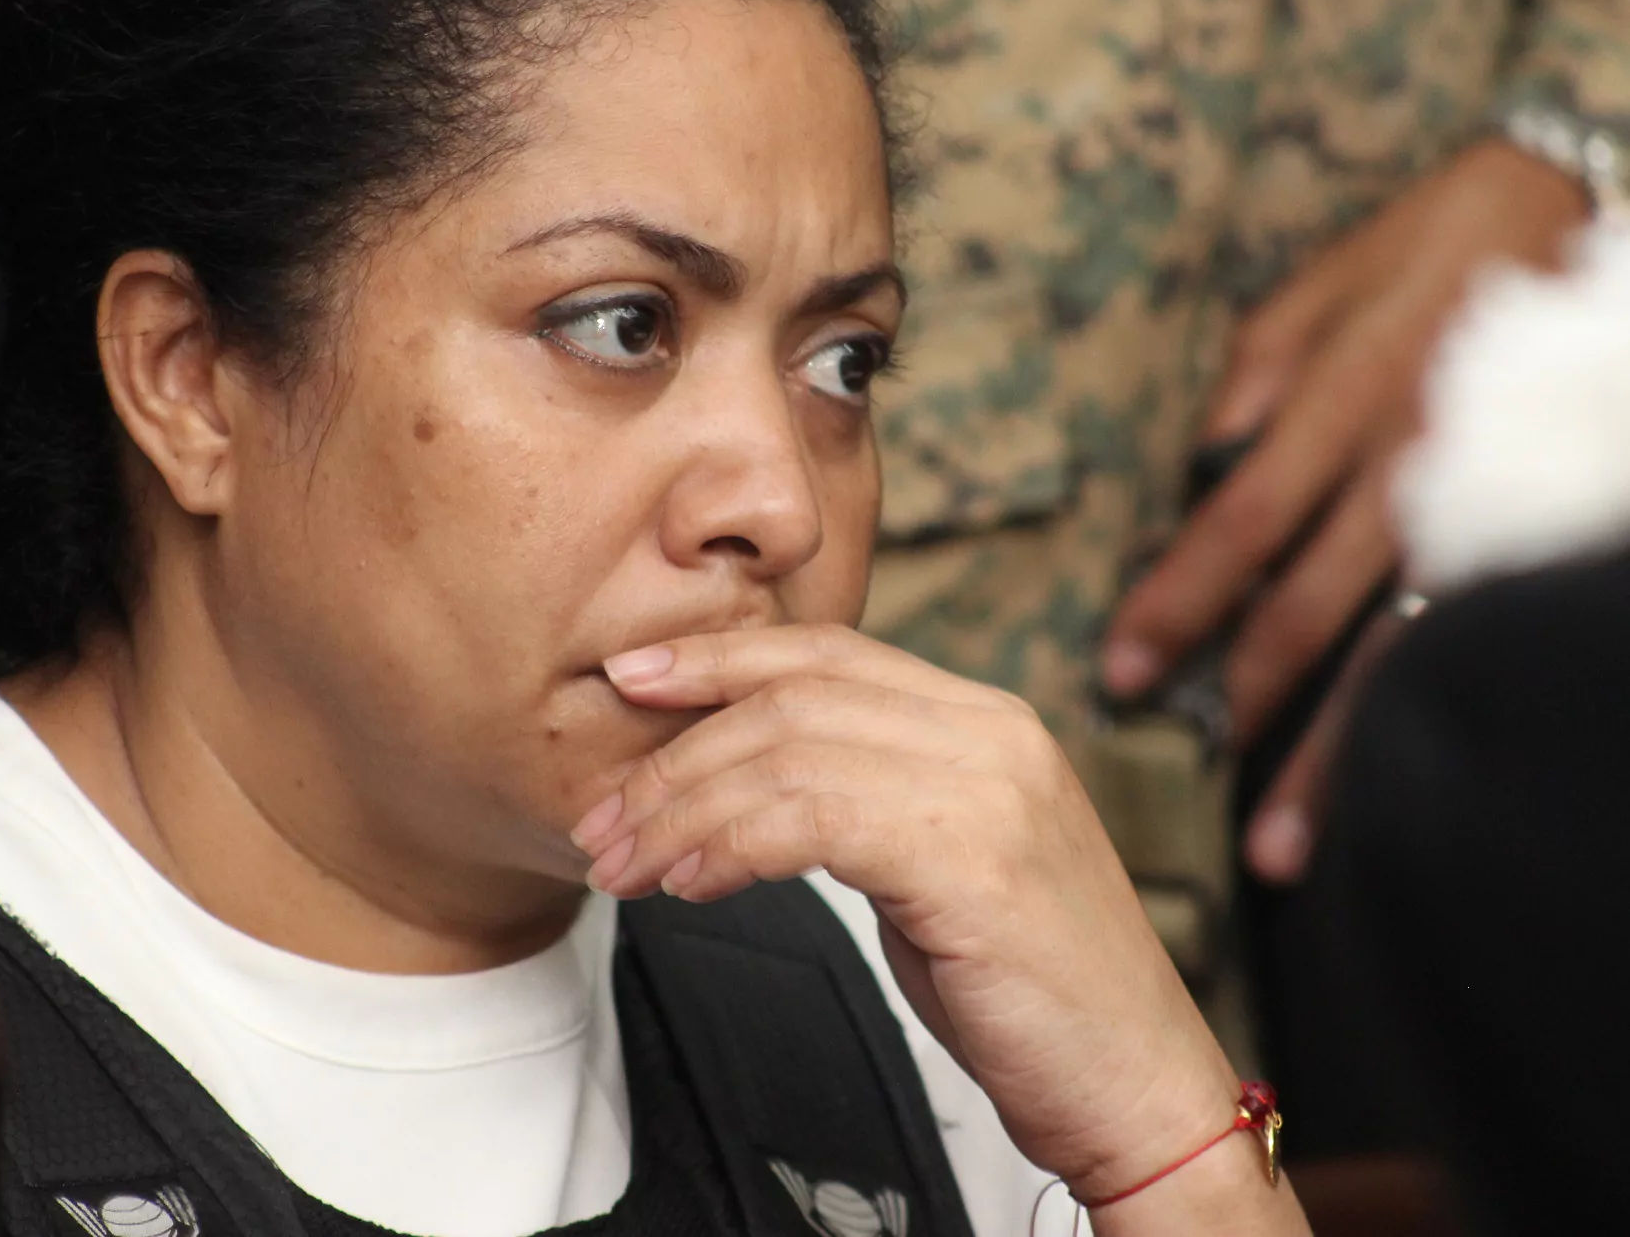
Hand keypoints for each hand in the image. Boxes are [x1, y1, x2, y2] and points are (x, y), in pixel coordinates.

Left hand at [572, 624, 1286, 1219]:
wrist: (1139, 1089)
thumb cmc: (1032, 992)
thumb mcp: (936, 867)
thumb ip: (861, 802)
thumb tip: (740, 784)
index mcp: (984, 721)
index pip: (824, 652)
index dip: (717, 657)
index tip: (630, 678)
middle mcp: (991, 734)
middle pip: (790, 697)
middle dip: (673, 755)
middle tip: (603, 818)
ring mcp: (989, 789)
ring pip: (788, 753)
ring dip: (681, 811)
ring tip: (625, 865)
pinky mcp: (975, 860)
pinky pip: (814, 820)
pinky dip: (732, 846)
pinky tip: (691, 884)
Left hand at [1099, 141, 1588, 882]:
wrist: (1581, 203)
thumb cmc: (1437, 241)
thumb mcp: (1326, 279)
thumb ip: (1256, 370)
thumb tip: (1204, 458)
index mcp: (1343, 400)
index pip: (1239, 522)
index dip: (1176, 603)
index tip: (1121, 673)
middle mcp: (1407, 467)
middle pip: (1309, 608)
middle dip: (1245, 703)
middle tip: (1183, 788)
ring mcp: (1477, 503)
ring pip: (1394, 650)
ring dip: (1333, 752)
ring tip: (1284, 845)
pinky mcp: (1526, 524)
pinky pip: (1462, 636)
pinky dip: (1420, 712)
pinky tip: (1395, 781)